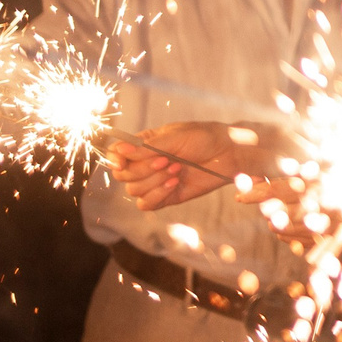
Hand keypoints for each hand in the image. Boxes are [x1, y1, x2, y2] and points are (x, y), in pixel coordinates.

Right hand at [105, 120, 247, 208]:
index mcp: (144, 144)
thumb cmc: (203, 138)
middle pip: (123, 175)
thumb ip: (146, 147)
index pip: (116, 154)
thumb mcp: (174, 137)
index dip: (114, 159)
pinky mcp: (166, 196)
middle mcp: (145, 163)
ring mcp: (155, 181)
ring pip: (134, 190)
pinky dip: (157, 195)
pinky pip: (147, 204)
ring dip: (154, 181)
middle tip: (166, 160)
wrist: (228, 154)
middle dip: (142, 170)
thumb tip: (119, 150)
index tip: (122, 162)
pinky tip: (174, 184)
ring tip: (177, 168)